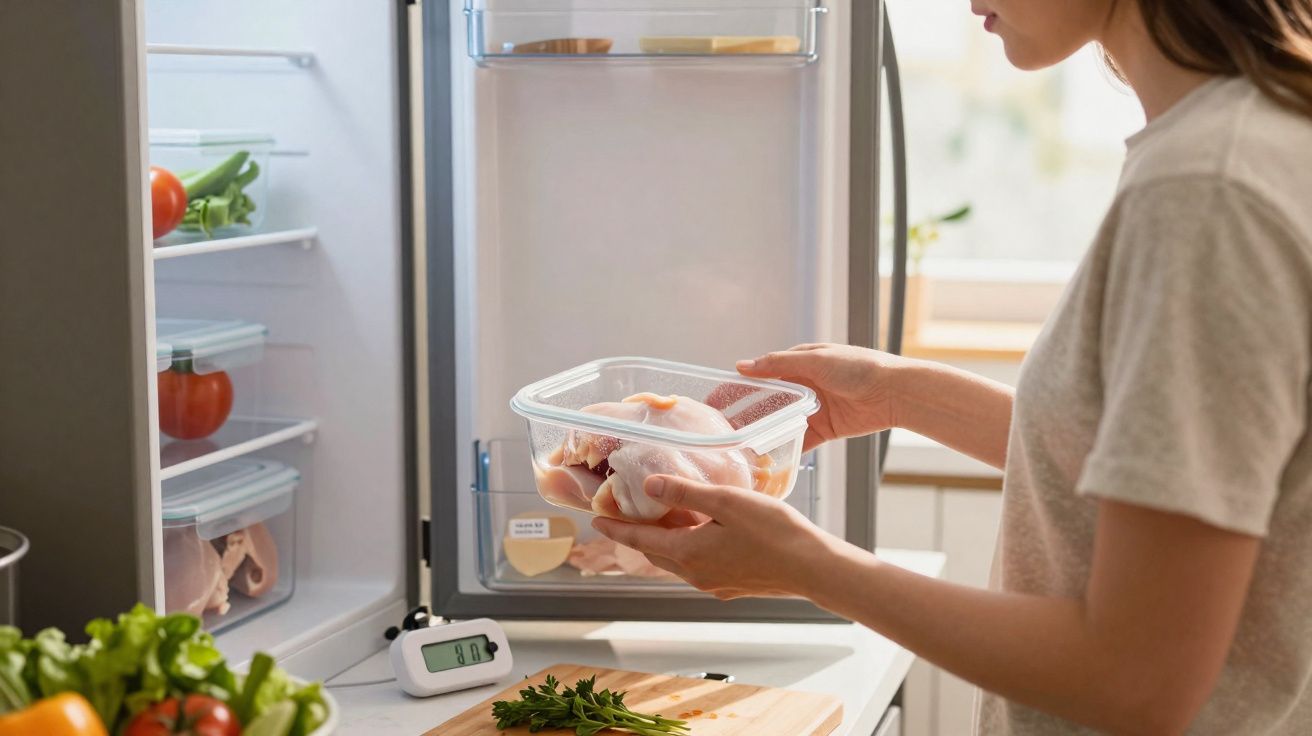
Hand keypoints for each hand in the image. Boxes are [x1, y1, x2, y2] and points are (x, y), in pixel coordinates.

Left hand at [591, 474, 842, 599]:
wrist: (814, 568)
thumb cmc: (774, 532)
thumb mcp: (726, 502)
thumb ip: (685, 493)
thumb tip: (648, 485)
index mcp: (689, 554)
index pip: (640, 541)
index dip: (616, 528)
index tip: (595, 519)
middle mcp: (696, 574)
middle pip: (656, 553)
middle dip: (637, 534)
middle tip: (624, 514)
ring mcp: (716, 582)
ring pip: (678, 559)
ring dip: (665, 540)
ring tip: (661, 516)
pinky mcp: (734, 584)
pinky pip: (699, 564)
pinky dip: (688, 546)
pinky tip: (701, 530)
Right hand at [736, 343, 906, 451]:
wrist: (894, 392)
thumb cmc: (858, 368)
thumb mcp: (814, 360)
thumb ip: (778, 365)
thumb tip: (743, 366)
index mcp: (798, 365)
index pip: (760, 377)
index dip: (738, 389)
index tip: (716, 400)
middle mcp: (803, 388)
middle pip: (767, 403)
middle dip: (745, 415)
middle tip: (722, 429)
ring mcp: (812, 410)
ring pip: (780, 424)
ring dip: (762, 434)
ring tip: (739, 447)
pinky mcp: (825, 431)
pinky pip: (800, 442)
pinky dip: (786, 450)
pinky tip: (768, 459)